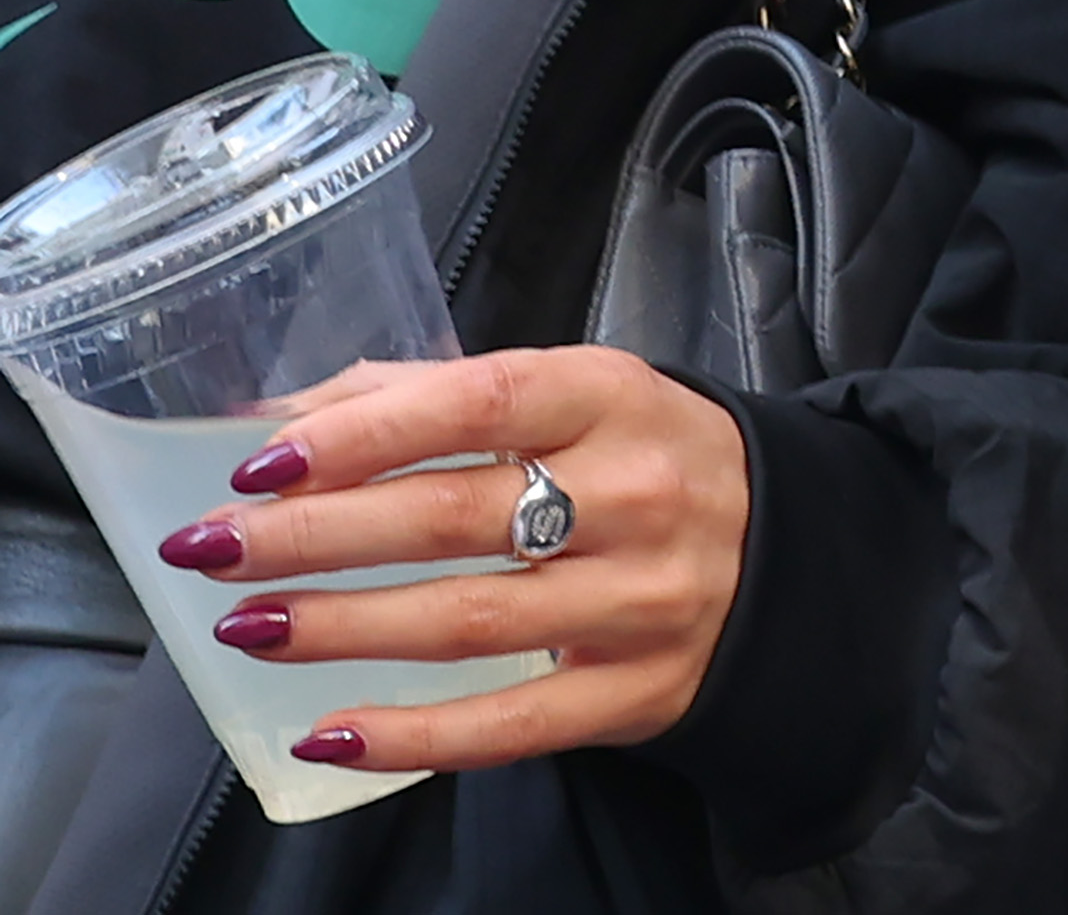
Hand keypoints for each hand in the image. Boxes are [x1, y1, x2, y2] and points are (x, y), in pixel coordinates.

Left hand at [162, 345, 752, 770]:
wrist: (789, 551)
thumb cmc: (648, 462)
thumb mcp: (576, 398)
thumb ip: (439, 397)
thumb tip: (288, 420)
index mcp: (618, 399)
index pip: (481, 403)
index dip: (364, 434)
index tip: (261, 464)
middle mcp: (640, 494)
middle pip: (456, 516)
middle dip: (315, 535)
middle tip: (211, 548)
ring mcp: (645, 598)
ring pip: (472, 620)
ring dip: (341, 628)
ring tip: (247, 627)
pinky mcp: (639, 690)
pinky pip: (512, 725)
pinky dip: (411, 735)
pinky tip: (329, 733)